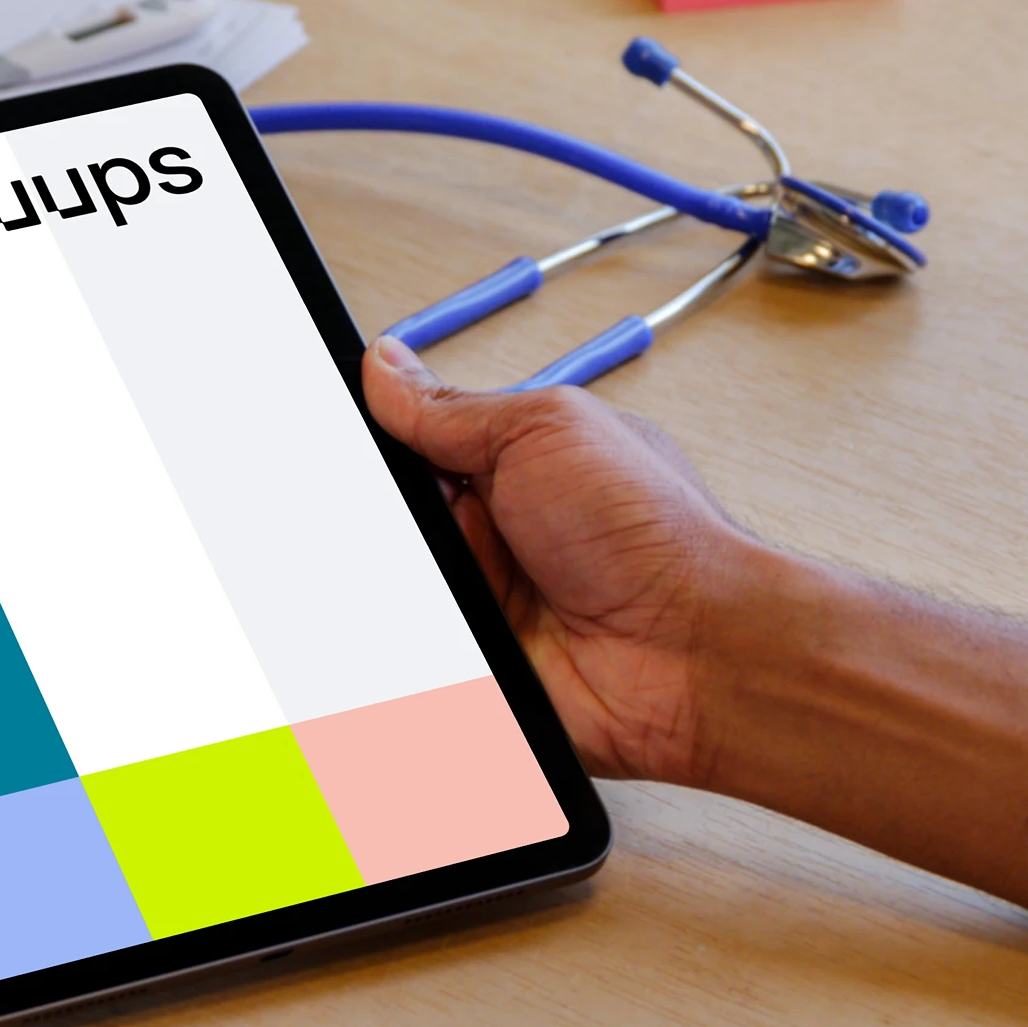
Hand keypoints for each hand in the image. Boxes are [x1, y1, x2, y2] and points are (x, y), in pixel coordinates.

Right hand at [367, 335, 777, 789]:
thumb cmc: (653, 534)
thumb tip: (383, 364)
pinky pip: (412, 652)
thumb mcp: (544, 432)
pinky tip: (434, 624)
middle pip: (395, 514)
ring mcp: (486, 597)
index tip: (331, 428)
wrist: (696, 652)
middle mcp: (495, 527)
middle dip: (381, 514)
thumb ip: (450, 408)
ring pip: (398, 582)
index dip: (372, 440)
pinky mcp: (479, 662)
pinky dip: (407, 644)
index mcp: (512, 459)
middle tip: (411, 521)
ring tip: (439, 576)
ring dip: (401, 579)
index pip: (410, 440)